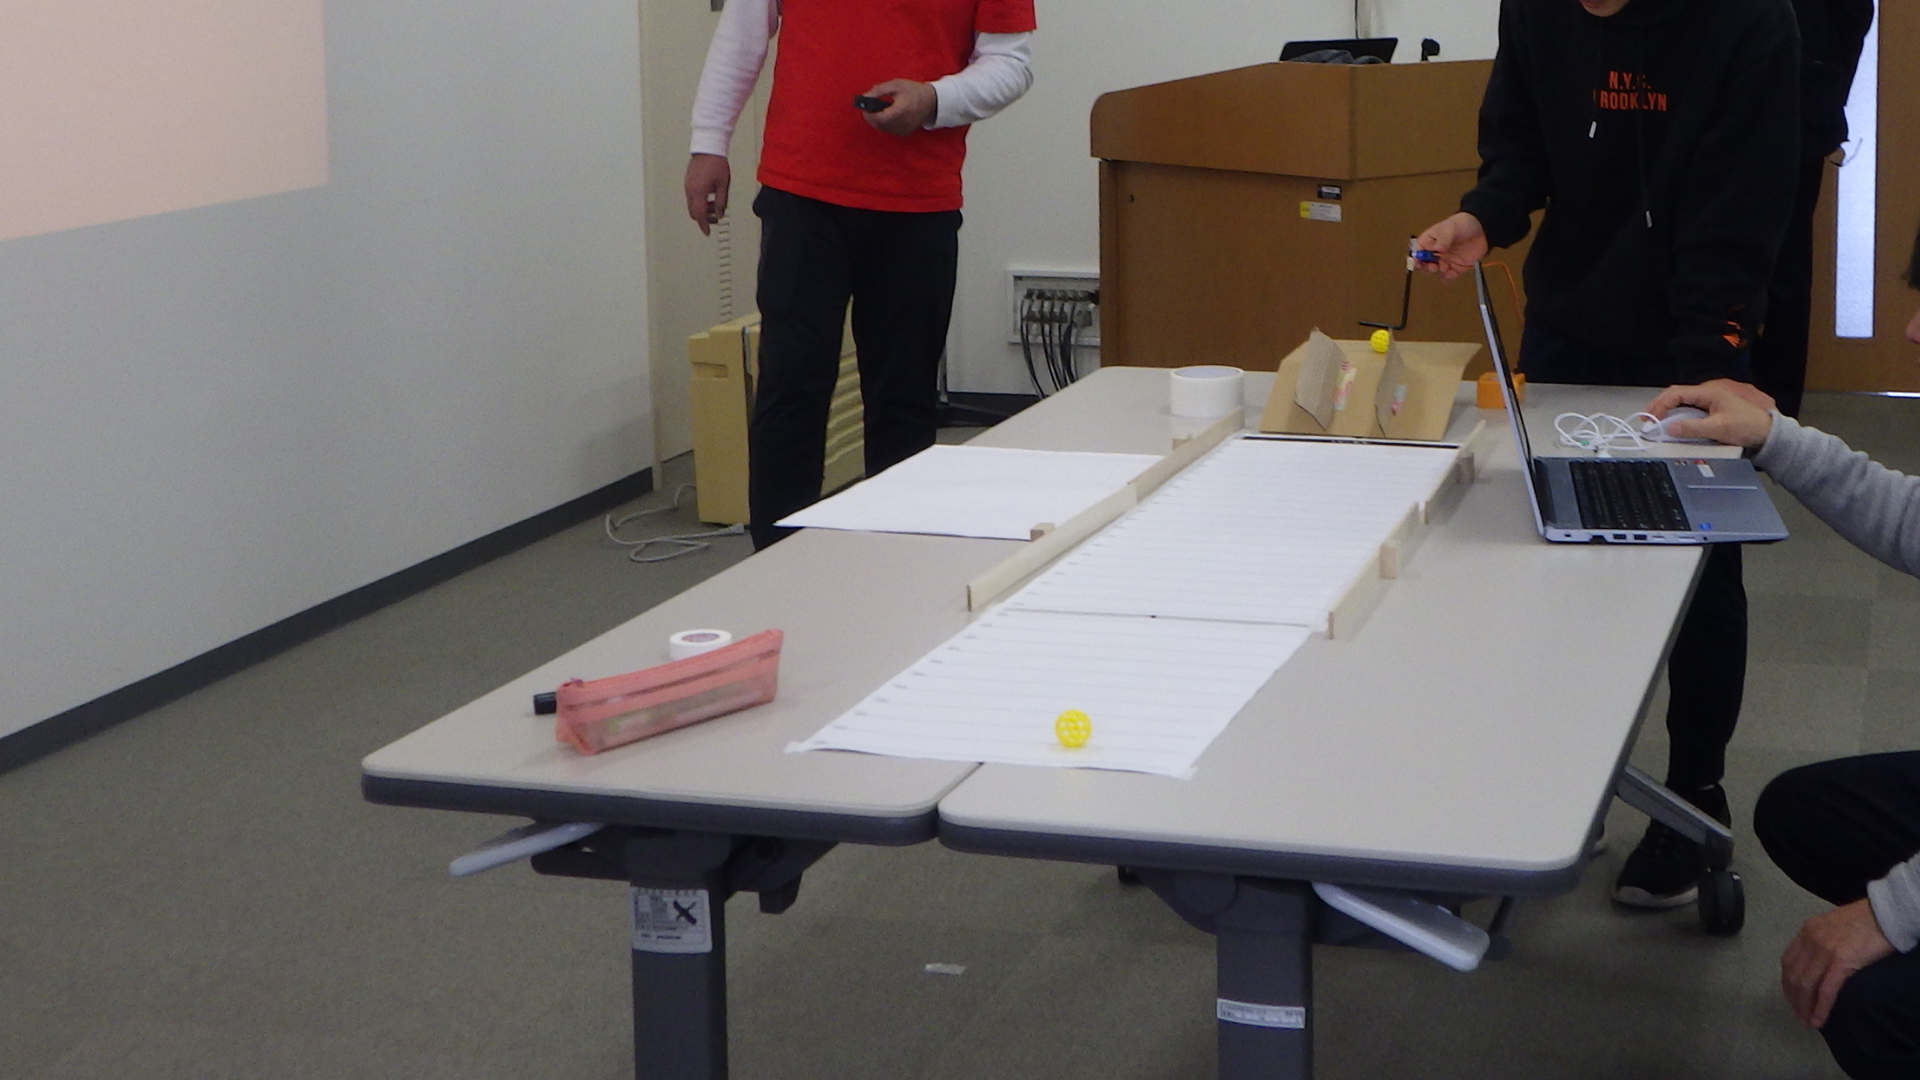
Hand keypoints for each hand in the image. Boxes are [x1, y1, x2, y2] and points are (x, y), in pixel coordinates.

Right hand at [684, 153, 730, 234]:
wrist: (708, 148)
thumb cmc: (716, 163)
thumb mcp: (723, 185)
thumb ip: (721, 202)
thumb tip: (720, 214)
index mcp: (699, 192)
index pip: (700, 215)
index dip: (704, 225)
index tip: (707, 231)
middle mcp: (690, 190)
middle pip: (693, 212)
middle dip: (704, 218)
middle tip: (715, 219)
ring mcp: (688, 185)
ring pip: (692, 205)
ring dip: (702, 209)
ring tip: (715, 205)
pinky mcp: (688, 181)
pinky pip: (691, 196)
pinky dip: (699, 201)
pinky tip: (709, 196)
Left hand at [862, 79, 937, 135]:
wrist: (931, 101)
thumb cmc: (913, 91)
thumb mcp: (896, 85)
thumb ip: (879, 90)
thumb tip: (865, 96)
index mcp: (900, 110)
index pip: (879, 118)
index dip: (869, 114)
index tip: (864, 107)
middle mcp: (902, 123)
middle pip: (879, 125)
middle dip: (871, 116)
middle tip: (867, 108)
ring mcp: (904, 129)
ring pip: (883, 129)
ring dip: (877, 120)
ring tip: (876, 110)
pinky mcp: (905, 132)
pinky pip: (889, 130)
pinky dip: (884, 123)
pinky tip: (885, 115)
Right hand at [1413, 212, 1488, 280]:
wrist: (1483, 229)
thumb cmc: (1463, 224)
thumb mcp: (1450, 229)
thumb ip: (1442, 240)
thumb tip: (1436, 250)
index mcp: (1431, 241)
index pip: (1418, 251)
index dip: (1417, 258)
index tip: (1419, 262)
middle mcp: (1436, 252)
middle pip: (1424, 263)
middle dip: (1427, 267)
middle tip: (1434, 266)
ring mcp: (1446, 260)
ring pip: (1436, 271)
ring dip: (1438, 271)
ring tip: (1445, 267)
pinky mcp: (1457, 267)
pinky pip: (1449, 276)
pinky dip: (1448, 278)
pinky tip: (1451, 274)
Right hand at [1644, 379, 1776, 448]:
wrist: (1767, 433)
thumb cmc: (1748, 426)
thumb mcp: (1718, 428)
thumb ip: (1692, 428)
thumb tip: (1670, 428)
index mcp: (1708, 392)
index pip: (1676, 393)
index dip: (1659, 405)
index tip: (1650, 418)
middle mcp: (1708, 393)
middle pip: (1676, 395)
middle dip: (1659, 407)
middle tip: (1647, 420)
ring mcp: (1710, 401)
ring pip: (1682, 402)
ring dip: (1667, 411)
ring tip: (1657, 422)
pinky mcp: (1712, 410)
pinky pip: (1689, 409)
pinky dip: (1677, 416)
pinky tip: (1673, 424)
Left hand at [1781, 899, 1895, 1027]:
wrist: (1886, 913)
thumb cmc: (1865, 920)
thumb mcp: (1832, 925)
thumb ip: (1821, 940)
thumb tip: (1818, 960)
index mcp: (1807, 931)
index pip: (1788, 962)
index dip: (1787, 984)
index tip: (1792, 999)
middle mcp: (1810, 940)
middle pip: (1793, 976)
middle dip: (1794, 1000)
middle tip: (1799, 1017)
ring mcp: (1825, 950)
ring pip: (1806, 985)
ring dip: (1804, 1007)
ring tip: (1808, 1022)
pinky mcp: (1842, 961)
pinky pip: (1826, 989)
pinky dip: (1820, 1007)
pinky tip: (1819, 1020)